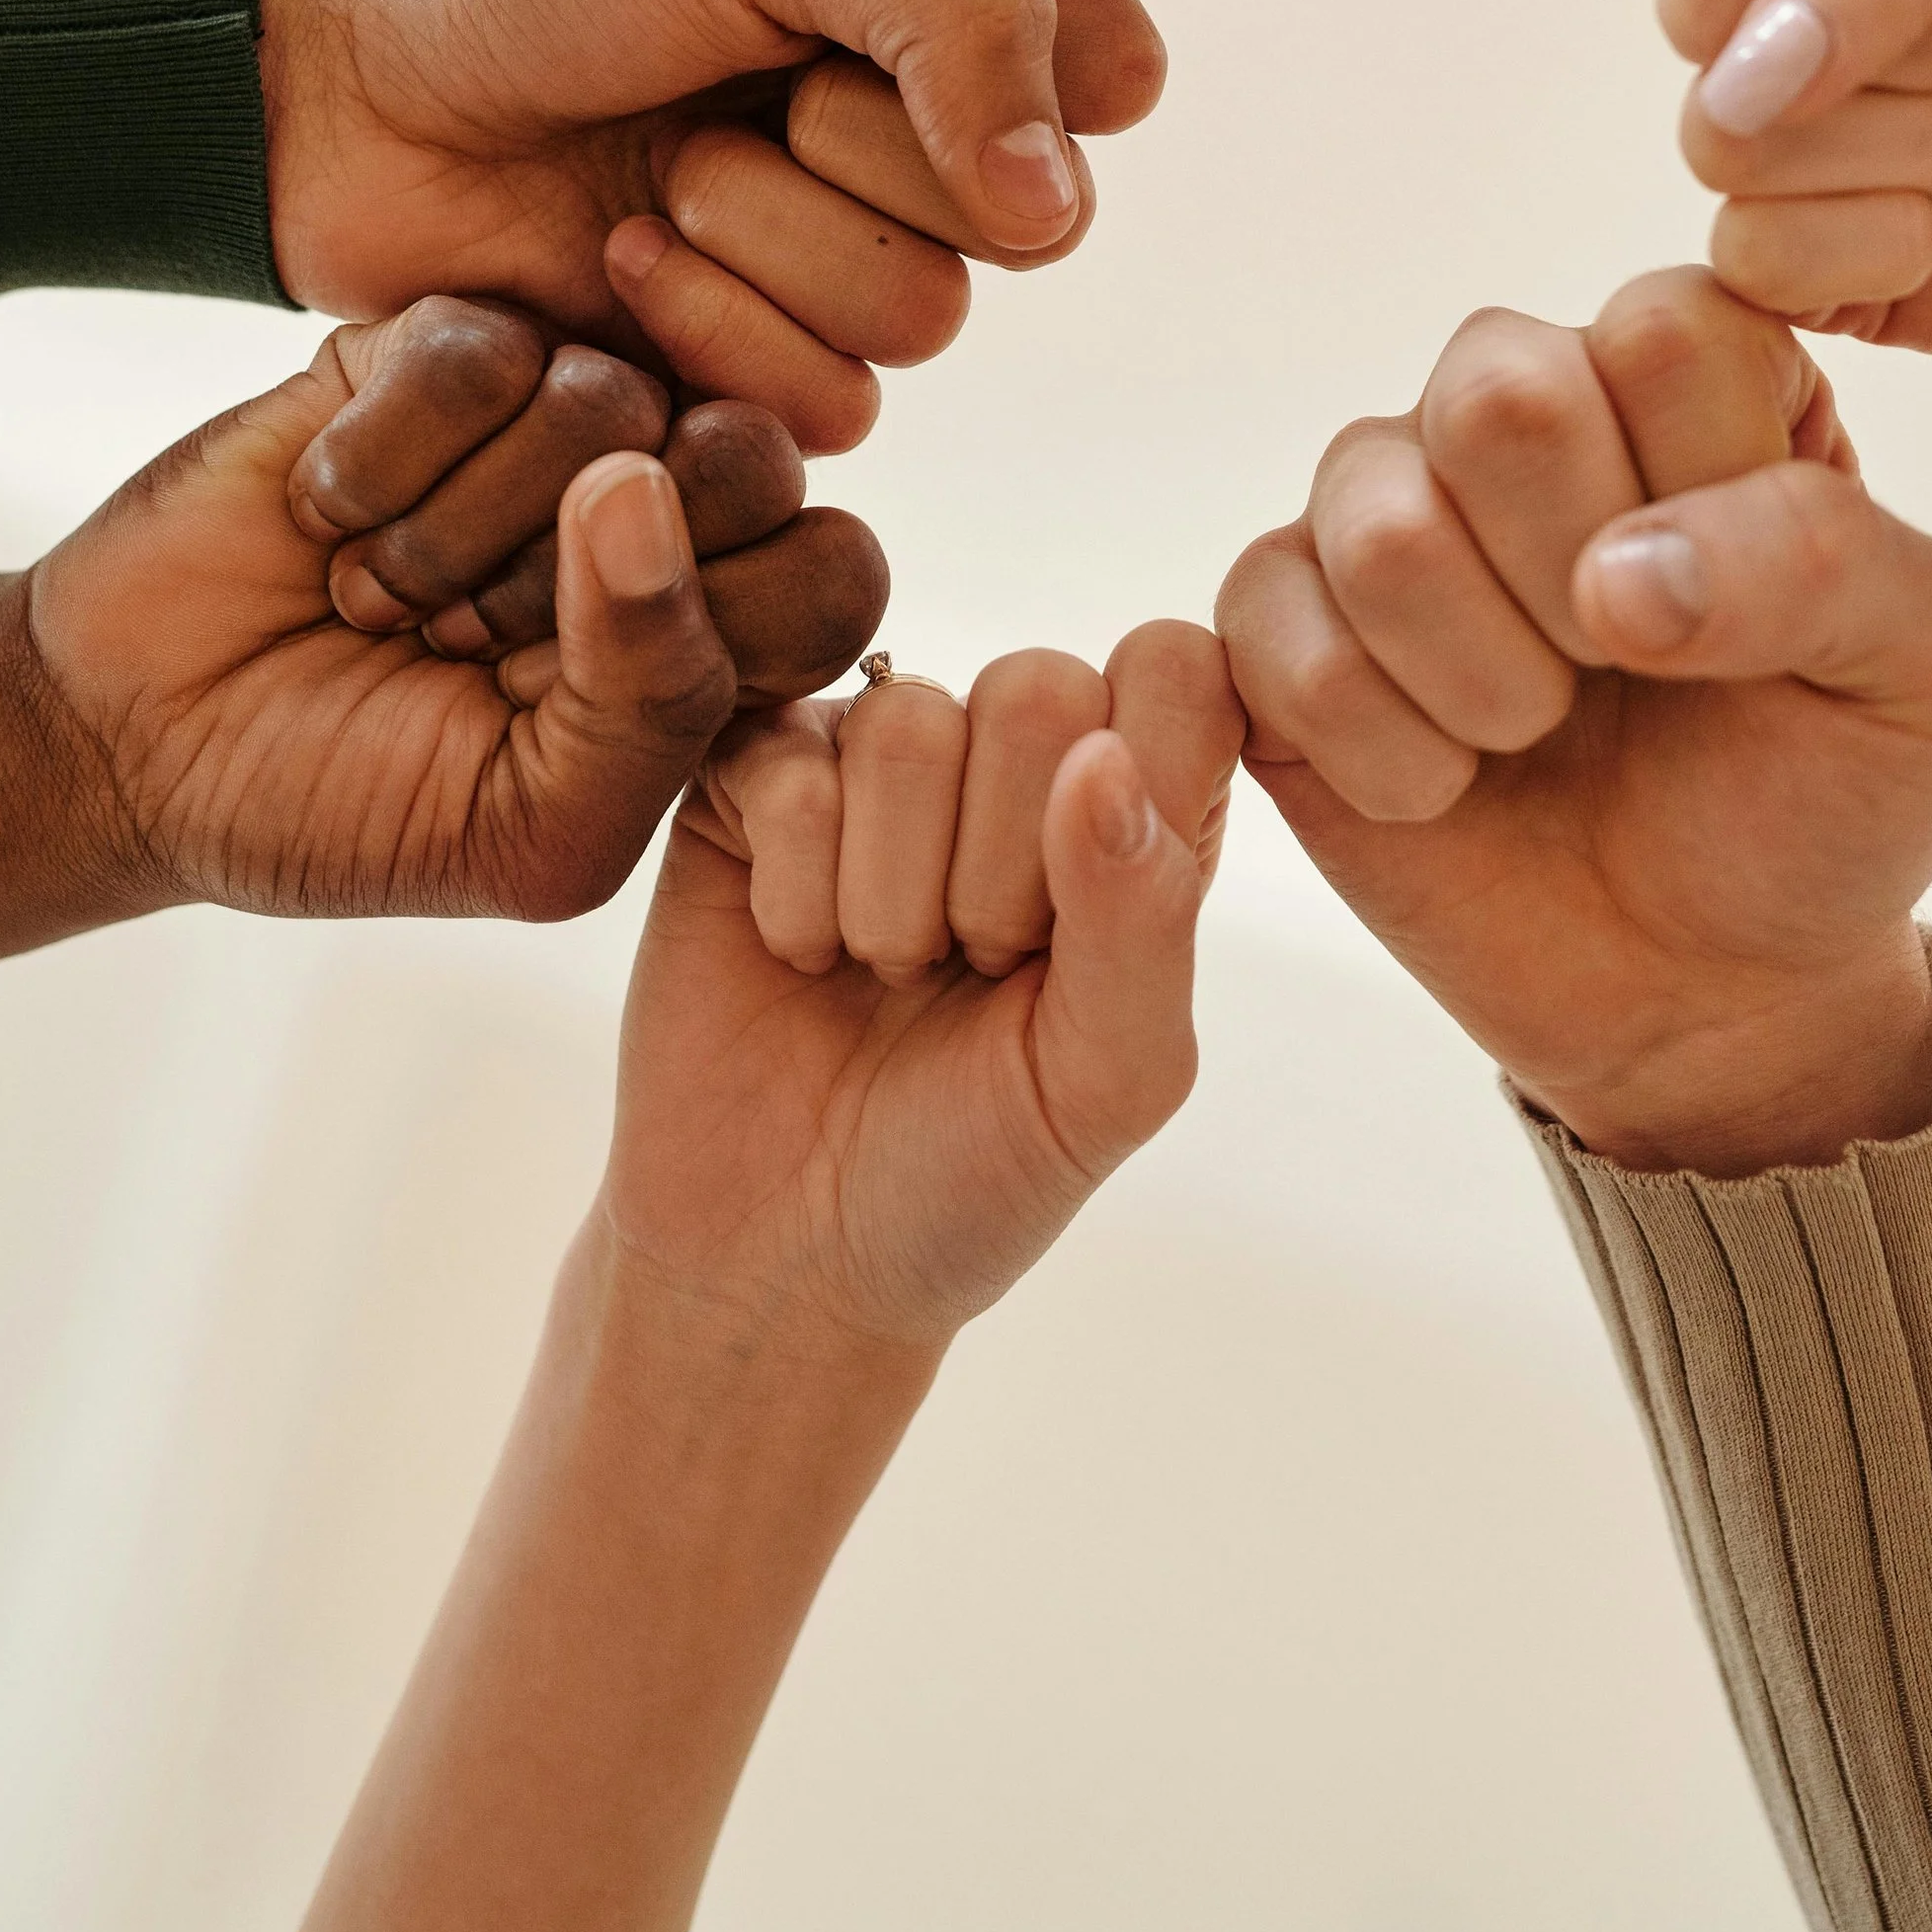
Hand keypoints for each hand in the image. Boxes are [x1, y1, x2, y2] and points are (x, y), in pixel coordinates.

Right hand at [22, 296, 887, 929]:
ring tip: (382, 594)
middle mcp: (662, 505)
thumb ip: (657, 702)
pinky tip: (327, 517)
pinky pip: (478, 351)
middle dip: (585, 580)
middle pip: (753, 458)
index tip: (576, 702)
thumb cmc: (350, 807)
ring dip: (459, 535)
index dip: (720, 627)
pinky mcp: (437, 342)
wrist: (135, 741)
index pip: (839, 573)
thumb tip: (647, 487)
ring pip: (607, 398)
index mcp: (721, 632)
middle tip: (471, 643)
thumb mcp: (537, 834)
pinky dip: (383, 464)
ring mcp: (553, 412)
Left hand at [260, 0, 1164, 451]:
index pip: (1108, 72)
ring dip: (769, 248)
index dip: (1015, 71)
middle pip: (1023, 219)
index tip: (871, 18)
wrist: (335, 78)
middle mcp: (907, 141)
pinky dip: (714, 335)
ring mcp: (828, 265)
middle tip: (721, 97)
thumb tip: (1060, 198)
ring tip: (648, 182)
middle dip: (856, 156)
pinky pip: (830, 409)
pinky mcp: (745, 380)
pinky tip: (614, 266)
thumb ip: (960, 22)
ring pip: (925, 320)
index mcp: (935, 4)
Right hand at [600, 624, 1240, 1351]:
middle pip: (1038, 688)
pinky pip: (788, 768)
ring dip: (893, 900)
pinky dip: (797, 901)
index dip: (1138, 785)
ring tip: (885, 971)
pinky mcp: (751, 774)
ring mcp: (874, 757)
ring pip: (907, 726)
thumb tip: (1104, 757)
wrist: (785, 1261)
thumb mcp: (1107, 1080)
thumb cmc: (973, 1174)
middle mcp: (1012, 758)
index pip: (1180, 670)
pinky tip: (799, 957)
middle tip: (971, 971)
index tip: (1086, 930)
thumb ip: (1144, 917)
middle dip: (1002, 873)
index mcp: (1134, 807)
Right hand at [1216, 268, 1931, 1171]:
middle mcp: (1521, 400)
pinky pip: (1267, 624)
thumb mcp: (1931, 668)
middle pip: (1495, 388)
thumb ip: (1828, 557)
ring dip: (1483, 681)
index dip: (1702, 494)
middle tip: (1623, 676)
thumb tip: (1616, 576)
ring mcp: (1381, 502)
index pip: (1660, 330)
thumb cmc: (1828, 801)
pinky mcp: (1277, 620)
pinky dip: (1380, 750)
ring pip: (1375, 516)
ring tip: (1536, 735)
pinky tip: (1445, 787)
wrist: (1713, 996)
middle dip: (1577, 586)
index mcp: (1689, 369)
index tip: (1747, 614)